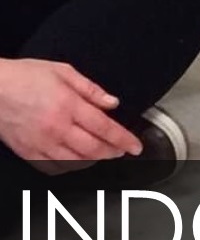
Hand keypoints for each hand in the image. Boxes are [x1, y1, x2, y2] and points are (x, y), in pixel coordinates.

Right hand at [0, 58, 141, 171]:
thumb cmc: (23, 76)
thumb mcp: (63, 72)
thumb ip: (91, 89)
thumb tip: (112, 103)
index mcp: (68, 106)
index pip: (105, 129)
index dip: (124, 140)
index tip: (135, 147)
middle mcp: (56, 128)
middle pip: (94, 149)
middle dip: (112, 152)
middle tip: (121, 150)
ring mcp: (41, 143)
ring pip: (76, 161)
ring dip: (94, 160)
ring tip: (103, 154)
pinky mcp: (28, 152)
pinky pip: (54, 167)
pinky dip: (70, 167)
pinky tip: (77, 161)